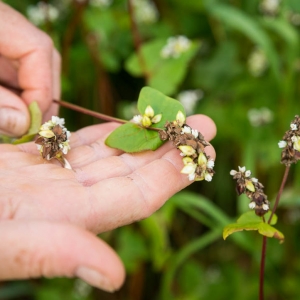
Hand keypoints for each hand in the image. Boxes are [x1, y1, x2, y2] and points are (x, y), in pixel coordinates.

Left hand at [0, 2, 59, 135]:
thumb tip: (24, 124)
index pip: (37, 48)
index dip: (44, 88)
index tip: (34, 122)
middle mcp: (1, 23)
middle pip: (42, 54)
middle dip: (46, 93)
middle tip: (38, 125)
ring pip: (31, 62)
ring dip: (34, 94)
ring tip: (27, 121)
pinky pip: (16, 66)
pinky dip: (20, 90)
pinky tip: (14, 108)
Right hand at [0, 115, 215, 291]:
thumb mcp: (1, 243)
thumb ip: (52, 254)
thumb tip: (114, 275)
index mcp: (64, 219)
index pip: (136, 197)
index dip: (173, 176)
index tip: (204, 153)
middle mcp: (66, 198)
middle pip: (132, 172)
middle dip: (170, 150)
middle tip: (204, 127)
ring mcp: (53, 176)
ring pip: (112, 155)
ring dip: (147, 137)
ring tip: (178, 118)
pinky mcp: (34, 157)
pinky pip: (82, 141)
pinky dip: (109, 131)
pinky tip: (131, 123)